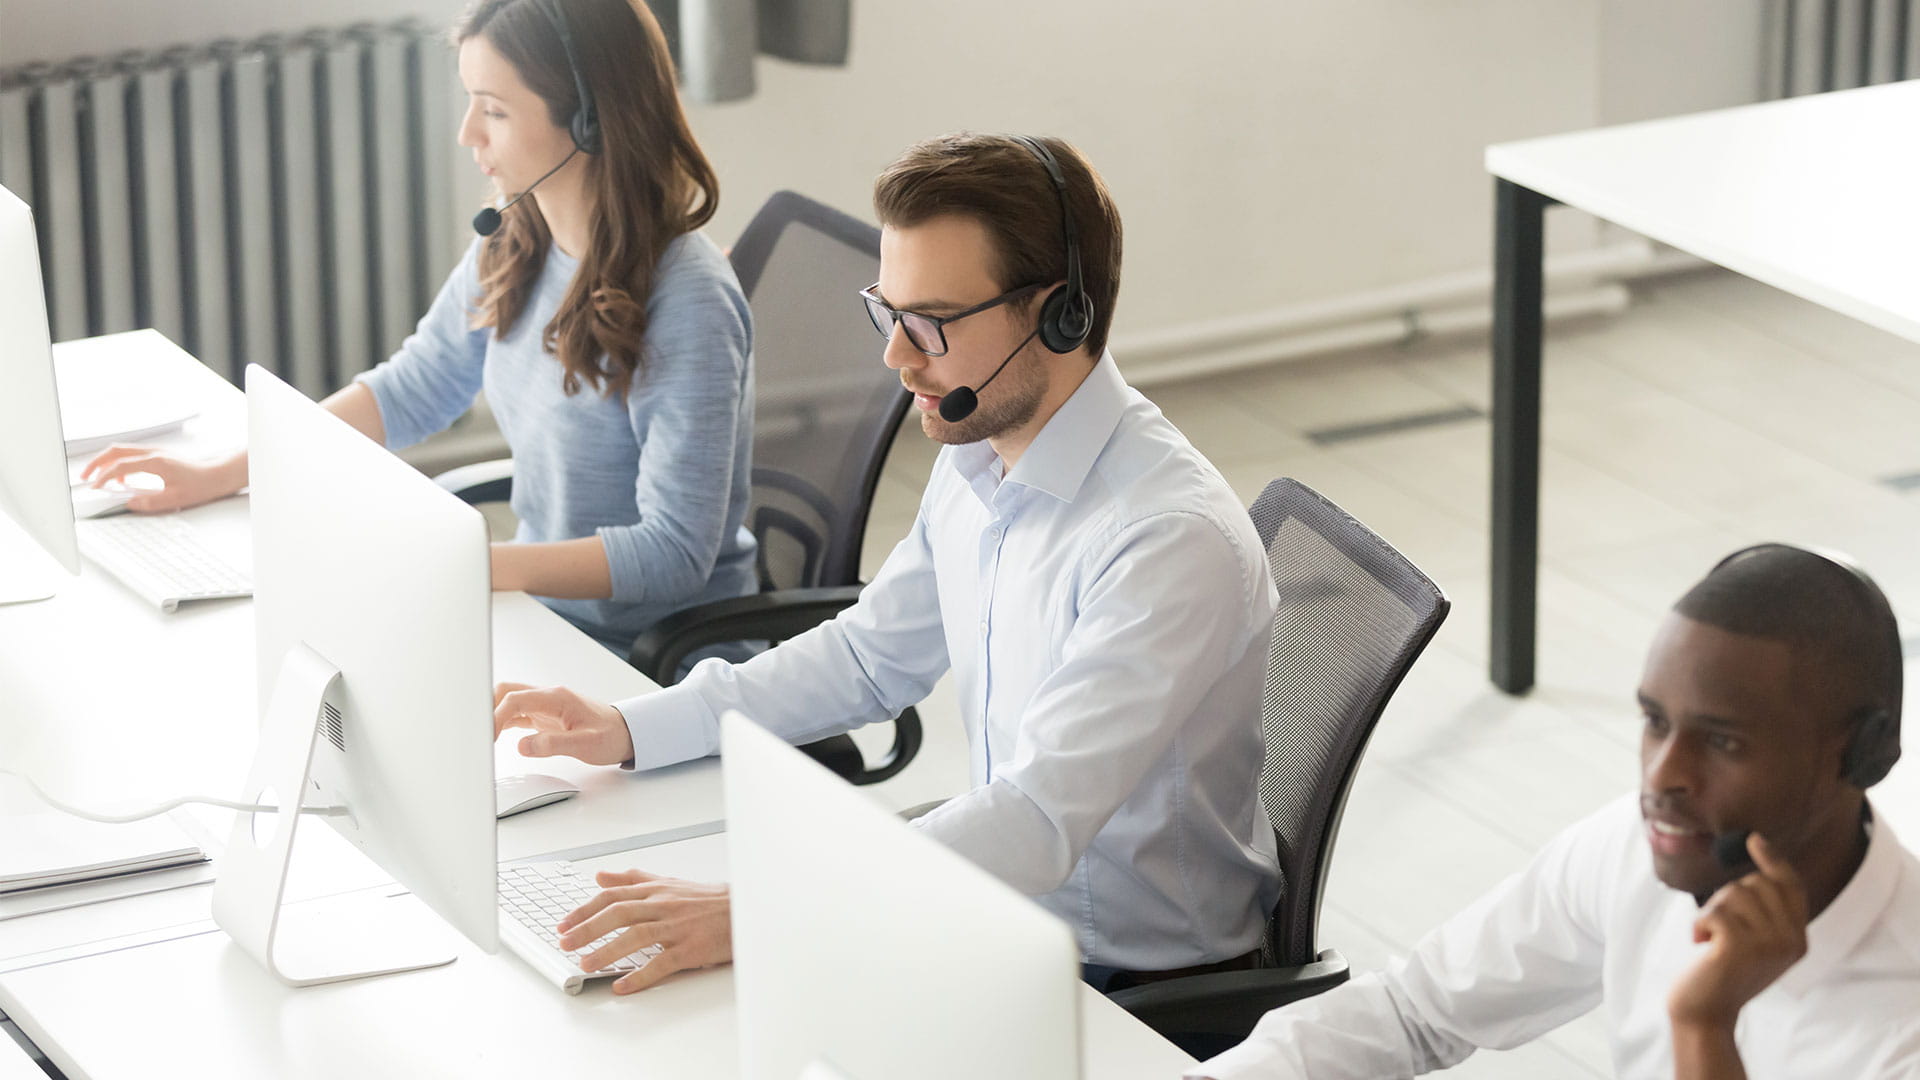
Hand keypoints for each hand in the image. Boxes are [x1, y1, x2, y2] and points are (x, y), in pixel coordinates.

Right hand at [80, 446, 243, 512]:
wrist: (217, 474)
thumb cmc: (201, 484)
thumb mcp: (175, 498)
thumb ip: (150, 502)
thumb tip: (130, 503)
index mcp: (155, 462)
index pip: (120, 465)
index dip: (104, 476)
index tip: (95, 487)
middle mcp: (153, 453)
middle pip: (115, 451)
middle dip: (96, 462)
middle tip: (85, 476)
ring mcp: (155, 452)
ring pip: (122, 450)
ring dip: (107, 461)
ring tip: (98, 478)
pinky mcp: (158, 455)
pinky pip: (132, 455)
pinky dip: (120, 464)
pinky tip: (121, 479)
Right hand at [492, 683, 634, 765]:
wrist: (626, 733)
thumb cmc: (611, 735)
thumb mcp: (586, 744)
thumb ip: (553, 744)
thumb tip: (523, 746)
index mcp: (556, 697)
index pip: (515, 698)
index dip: (495, 715)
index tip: (487, 736)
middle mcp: (547, 696)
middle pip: (506, 691)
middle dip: (487, 708)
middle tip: (479, 733)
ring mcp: (544, 705)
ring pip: (508, 700)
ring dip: (493, 714)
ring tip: (482, 735)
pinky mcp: (543, 715)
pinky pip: (516, 713)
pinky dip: (502, 721)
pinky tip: (495, 734)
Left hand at [556, 869, 731, 993]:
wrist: (745, 911)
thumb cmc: (707, 901)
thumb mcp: (668, 883)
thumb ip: (633, 880)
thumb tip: (600, 876)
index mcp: (656, 890)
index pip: (613, 896)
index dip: (585, 909)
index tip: (564, 924)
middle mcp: (664, 905)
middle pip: (620, 912)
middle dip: (588, 928)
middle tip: (565, 942)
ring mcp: (678, 927)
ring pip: (637, 935)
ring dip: (608, 950)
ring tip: (586, 964)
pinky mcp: (692, 949)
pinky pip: (663, 963)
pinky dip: (641, 975)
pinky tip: (623, 986)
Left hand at [1668, 833, 1809, 1031]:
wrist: (1707, 1011)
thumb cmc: (1725, 972)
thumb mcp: (1756, 943)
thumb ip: (1765, 913)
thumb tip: (1759, 866)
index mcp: (1798, 939)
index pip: (1791, 887)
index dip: (1773, 860)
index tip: (1754, 839)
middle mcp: (1790, 940)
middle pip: (1756, 884)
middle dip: (1728, 897)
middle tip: (1718, 926)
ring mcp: (1768, 944)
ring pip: (1734, 894)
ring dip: (1712, 911)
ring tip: (1711, 938)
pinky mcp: (1740, 947)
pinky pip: (1714, 912)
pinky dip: (1700, 924)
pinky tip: (1701, 944)